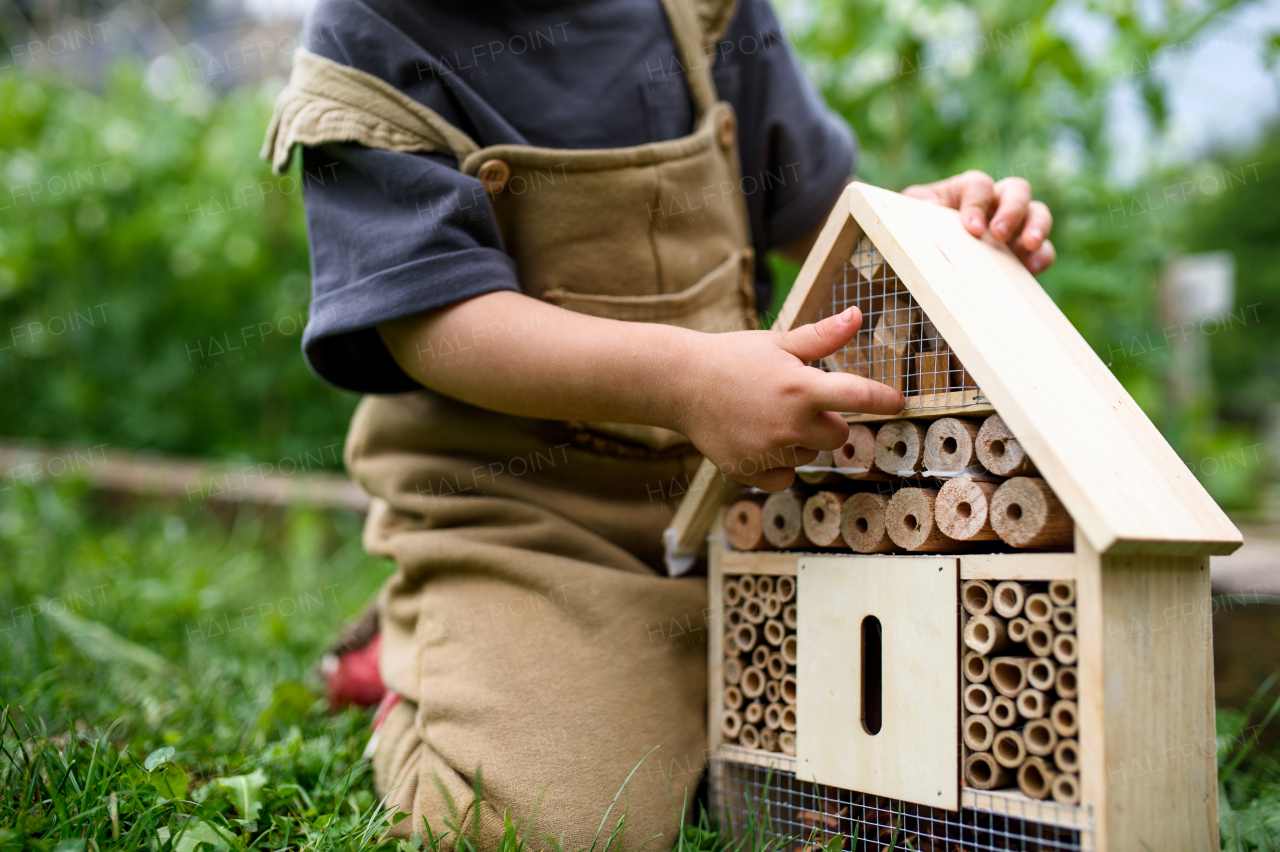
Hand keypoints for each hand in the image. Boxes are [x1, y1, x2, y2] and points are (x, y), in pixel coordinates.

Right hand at [674, 307, 903, 490]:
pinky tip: (759, 440)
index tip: (897, 401)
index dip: (884, 399)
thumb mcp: (778, 342)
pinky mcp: (750, 470)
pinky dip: (779, 464)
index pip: (858, 396)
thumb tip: (857, 315)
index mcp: (801, 387)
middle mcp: (789, 423)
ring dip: (801, 441)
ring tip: (769, 417)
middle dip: (828, 420)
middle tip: (800, 402)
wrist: (682, 384)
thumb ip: (822, 336)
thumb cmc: (733, 358)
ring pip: (810, 455)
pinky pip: (784, 476)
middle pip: (838, 435)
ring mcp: (769, 451)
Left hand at [903, 171, 1055, 273]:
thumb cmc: (918, 230)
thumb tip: (927, 205)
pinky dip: (1043, 255)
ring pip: (1038, 212)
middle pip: (1018, 190)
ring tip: (1029, 245)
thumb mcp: (909, 216)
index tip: (971, 228)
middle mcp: (996, 202)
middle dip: (1012, 210)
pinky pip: (1043, 248)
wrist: (927, 260)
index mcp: (967, 190)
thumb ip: (916, 205)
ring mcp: (1015, 225)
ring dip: (1037, 226)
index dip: (977, 204)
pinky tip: (1032, 268)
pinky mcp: (1023, 251)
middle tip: (999, 234)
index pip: (979, 186)